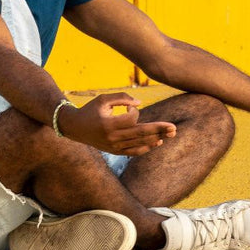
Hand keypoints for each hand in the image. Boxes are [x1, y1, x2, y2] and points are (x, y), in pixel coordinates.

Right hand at [58, 92, 175, 155]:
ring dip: (156, 138)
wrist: (75, 128)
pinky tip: (158, 142)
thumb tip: (140, 103)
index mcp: (108, 124)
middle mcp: (112, 138)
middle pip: (141, 133)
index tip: (129, 106)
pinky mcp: (115, 152)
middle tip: (174, 128)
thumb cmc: (90, 110)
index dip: (134, 110)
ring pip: (140, 143)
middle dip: (159, 129)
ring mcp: (114, 147)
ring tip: (171, 133)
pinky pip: (134, 151)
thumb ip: (122, 97)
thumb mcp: (103, 99)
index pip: (131, 119)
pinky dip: (146, 147)